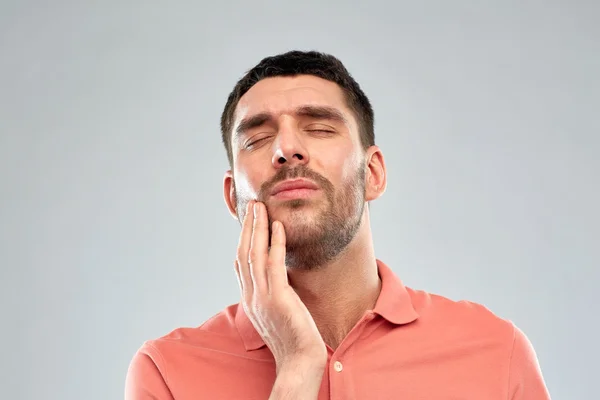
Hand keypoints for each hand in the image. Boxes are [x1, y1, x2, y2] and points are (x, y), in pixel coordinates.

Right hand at [235, 201, 326, 372]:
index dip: (243, 239)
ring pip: (255, 254)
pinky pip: (274, 264)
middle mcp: (250, 296)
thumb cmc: (293, 338)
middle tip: (252, 205)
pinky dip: (275, 243)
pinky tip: (278, 227)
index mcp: (249, 299)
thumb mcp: (277, 312)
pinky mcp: (277, 298)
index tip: (248, 221)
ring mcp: (262, 296)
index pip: (240, 262)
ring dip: (257, 227)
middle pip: (243, 253)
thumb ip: (273, 292)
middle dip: (247, 227)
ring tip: (260, 207)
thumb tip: (280, 274)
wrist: (298, 362)